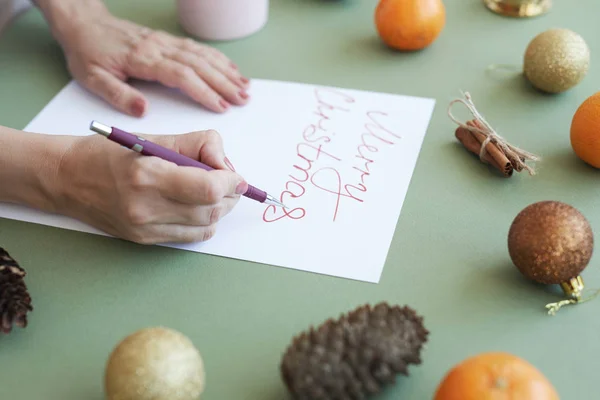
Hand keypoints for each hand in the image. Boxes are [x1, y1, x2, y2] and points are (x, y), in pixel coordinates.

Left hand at [55, 10, 249, 115]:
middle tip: (243, 99)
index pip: (181, 76)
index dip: (203, 92)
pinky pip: (198, 48)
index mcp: (143, 59)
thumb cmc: (88, 53)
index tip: (221, 107)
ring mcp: (166, 42)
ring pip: (203, 55)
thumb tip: (143, 110)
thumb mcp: (92, 78)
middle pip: (199, 65)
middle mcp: (159, 48)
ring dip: (226, 71)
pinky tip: (231, 68)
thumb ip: (118, 95)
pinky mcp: (168, 40)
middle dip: (224, 83)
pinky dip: (218, 58)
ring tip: (245, 87)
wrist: (83, 23)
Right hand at [56, 130, 246, 243]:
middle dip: (230, 196)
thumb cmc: (108, 154)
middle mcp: (146, 207)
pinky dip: (203, 223)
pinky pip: (190, 237)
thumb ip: (198, 146)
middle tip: (230, 183)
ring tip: (215, 193)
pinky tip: (197, 207)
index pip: (208, 188)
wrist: (67, 179)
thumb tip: (228, 166)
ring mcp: (145, 228)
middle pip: (211, 210)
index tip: (235, 176)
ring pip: (205, 226)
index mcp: (148, 175)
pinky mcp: (145, 240)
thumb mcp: (155, 138)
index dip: (231, 182)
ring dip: (219, 210)